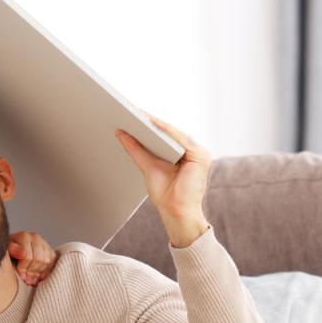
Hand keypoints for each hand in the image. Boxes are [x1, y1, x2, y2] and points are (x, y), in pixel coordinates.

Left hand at [6, 230, 55, 285]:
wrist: (13, 252)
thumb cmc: (8, 253)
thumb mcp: (6, 252)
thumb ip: (13, 251)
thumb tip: (23, 253)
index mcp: (24, 236)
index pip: (28, 256)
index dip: (24, 268)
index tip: (20, 275)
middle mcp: (35, 237)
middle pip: (39, 259)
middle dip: (32, 271)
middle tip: (26, 279)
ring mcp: (44, 243)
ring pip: (46, 261)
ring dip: (39, 272)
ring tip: (31, 279)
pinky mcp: (50, 250)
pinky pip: (52, 262)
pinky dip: (46, 271)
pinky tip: (38, 276)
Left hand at [115, 117, 210, 246]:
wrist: (176, 213)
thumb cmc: (165, 195)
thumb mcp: (147, 166)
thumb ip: (136, 149)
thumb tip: (120, 132)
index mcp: (184, 154)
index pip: (166, 136)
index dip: (150, 124)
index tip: (133, 113)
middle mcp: (193, 152)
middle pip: (171, 133)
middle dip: (152, 122)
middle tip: (133, 109)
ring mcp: (200, 153)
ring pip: (175, 133)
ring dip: (158, 123)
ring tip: (140, 114)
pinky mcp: (201, 156)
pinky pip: (181, 139)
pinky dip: (167, 130)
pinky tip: (154, 123)